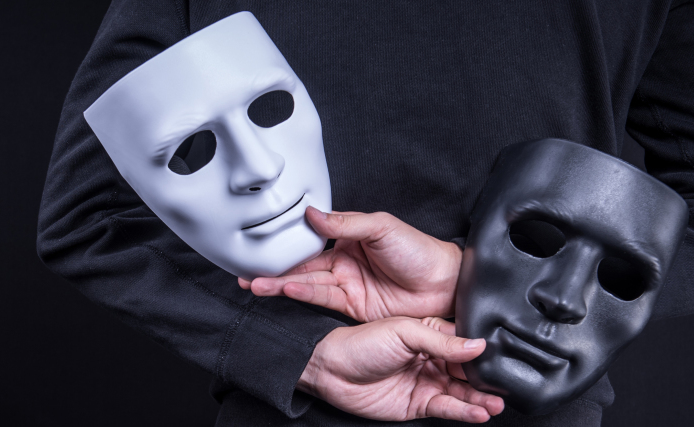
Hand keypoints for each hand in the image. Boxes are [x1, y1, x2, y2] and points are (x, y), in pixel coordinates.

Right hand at [240, 207, 461, 321]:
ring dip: (281, 286)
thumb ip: (346, 222)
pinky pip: (323, 300)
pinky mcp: (354, 308)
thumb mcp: (382, 227)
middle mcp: (345, 264)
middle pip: (303, 267)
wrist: (445, 285)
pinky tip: (285, 293)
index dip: (286, 246)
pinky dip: (302, 296)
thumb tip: (313, 213)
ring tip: (257, 287)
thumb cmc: (420, 251)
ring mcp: (348, 286)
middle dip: (275, 271)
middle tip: (248, 275)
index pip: (311, 242)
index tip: (262, 248)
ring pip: (308, 285)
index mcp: (349, 240)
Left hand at [298, 316, 502, 421]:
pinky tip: (478, 413)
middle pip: (466, 372)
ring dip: (479, 400)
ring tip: (495, 404)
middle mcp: (431, 359)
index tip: (501, 360)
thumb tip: (478, 345)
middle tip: (504, 387)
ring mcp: (425, 383)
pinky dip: (463, 412)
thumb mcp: (404, 332)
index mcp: (430, 335)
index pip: (464, 344)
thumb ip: (442, 340)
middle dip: (486, 381)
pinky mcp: (418, 405)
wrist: (330, 370)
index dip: (482, 354)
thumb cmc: (359, 342)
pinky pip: (446, 408)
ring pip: (460, 393)